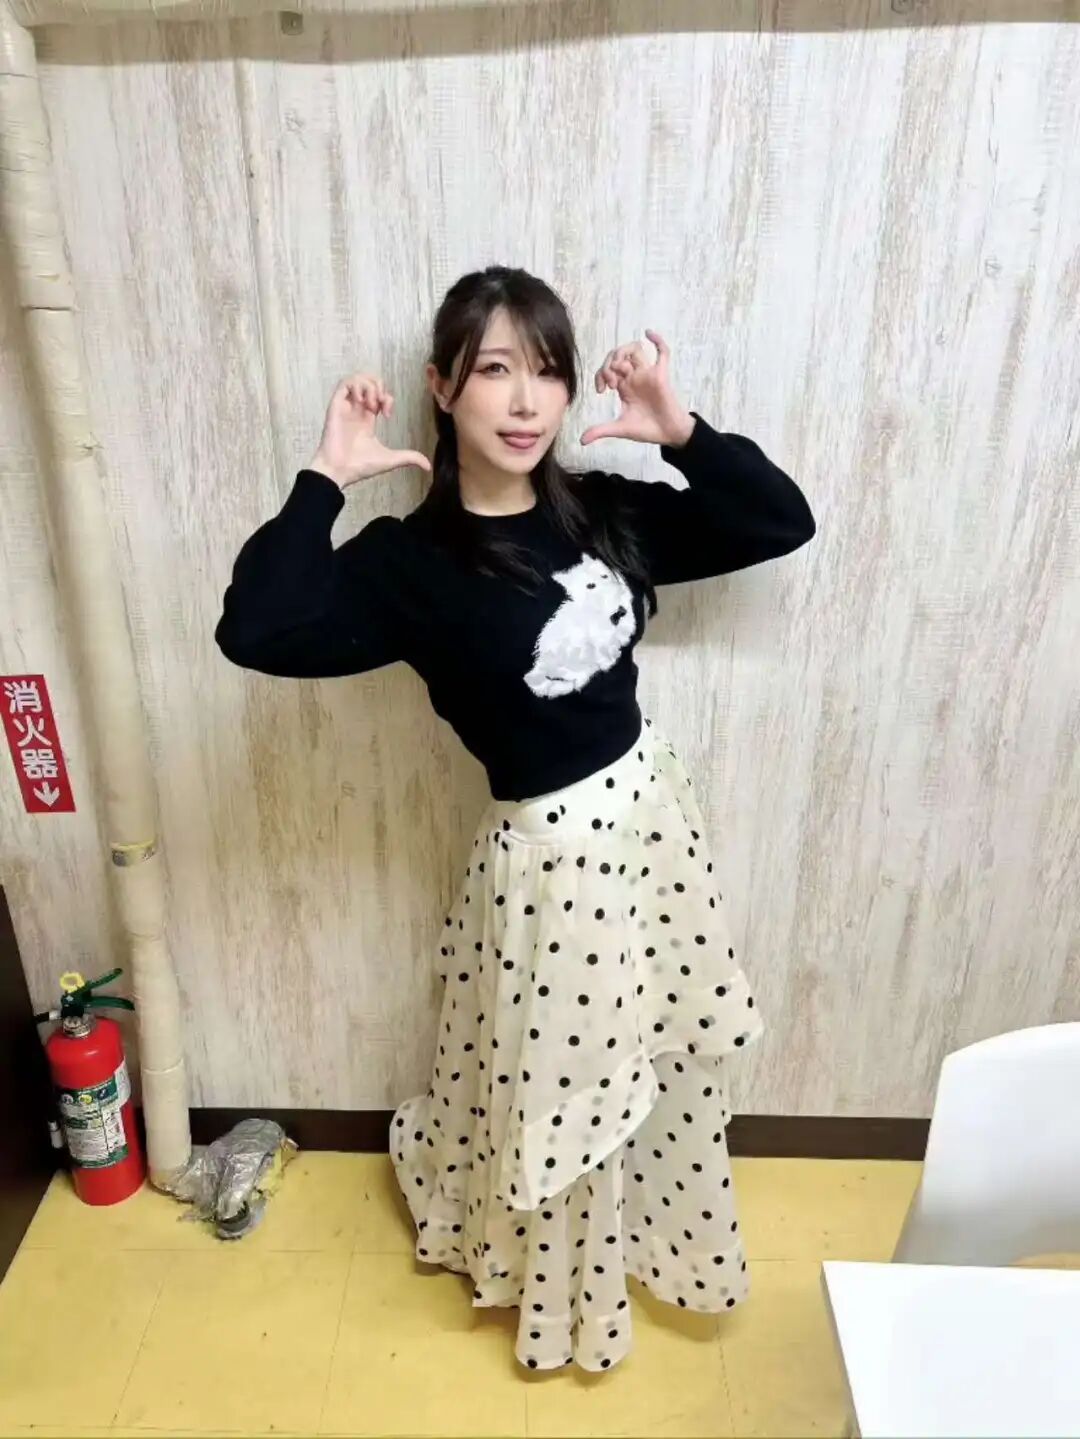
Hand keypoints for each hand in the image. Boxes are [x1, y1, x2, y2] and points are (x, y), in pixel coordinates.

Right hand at [309, 373, 430, 488]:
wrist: (340, 471)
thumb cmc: (360, 466)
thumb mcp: (390, 460)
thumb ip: (409, 458)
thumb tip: (428, 466)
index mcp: (367, 419)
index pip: (378, 395)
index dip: (388, 398)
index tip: (388, 414)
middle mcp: (356, 410)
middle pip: (367, 382)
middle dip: (378, 387)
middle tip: (380, 405)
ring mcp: (345, 407)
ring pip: (356, 379)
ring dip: (369, 387)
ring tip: (370, 404)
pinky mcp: (336, 406)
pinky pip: (344, 383)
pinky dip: (356, 386)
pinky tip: (361, 401)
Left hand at [580, 331, 694, 448]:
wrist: (667, 434)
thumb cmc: (647, 429)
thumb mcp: (620, 429)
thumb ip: (600, 431)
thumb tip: (581, 441)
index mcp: (624, 386)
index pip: (607, 369)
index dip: (600, 374)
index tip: (600, 390)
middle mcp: (634, 377)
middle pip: (618, 355)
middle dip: (608, 364)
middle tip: (609, 383)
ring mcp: (648, 374)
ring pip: (635, 349)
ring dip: (623, 353)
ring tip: (619, 368)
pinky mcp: (661, 375)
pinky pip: (662, 352)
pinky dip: (657, 341)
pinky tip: (648, 333)